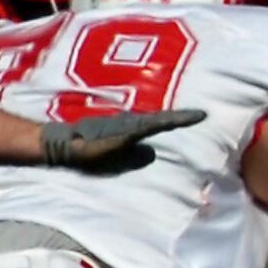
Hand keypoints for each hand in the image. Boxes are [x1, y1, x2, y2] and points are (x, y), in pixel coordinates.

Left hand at [41, 108, 206, 173]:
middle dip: (182, 116)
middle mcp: (132, 122)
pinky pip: (146, 126)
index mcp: (132, 128)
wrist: (63, 143)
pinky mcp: (121, 131)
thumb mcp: (104, 153)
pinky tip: (163, 127)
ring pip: (154, 120)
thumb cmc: (82, 151)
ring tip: (189, 120)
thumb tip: (152, 152)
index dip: (182, 119)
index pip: (163, 122)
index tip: (202, 114)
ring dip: (171, 120)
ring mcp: (126, 125)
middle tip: (203, 115)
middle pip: (162, 118)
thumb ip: (126, 152)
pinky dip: (159, 125)